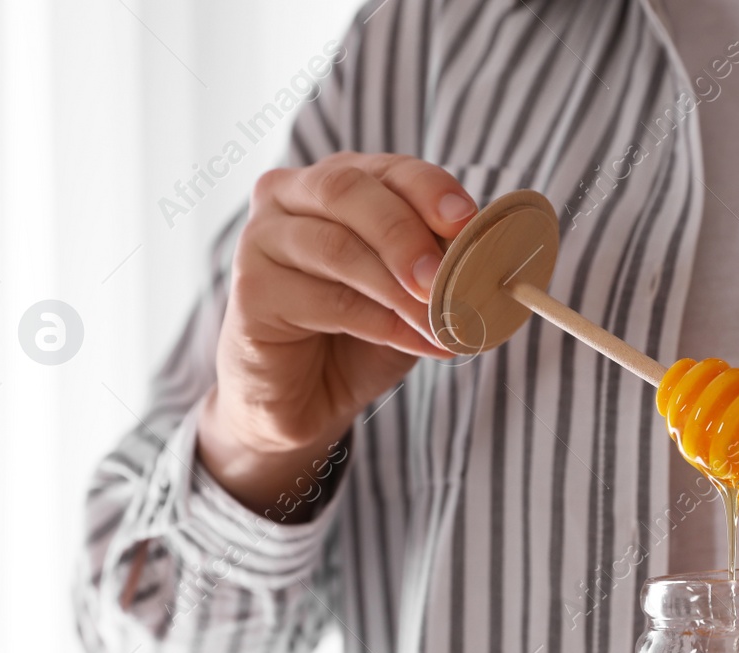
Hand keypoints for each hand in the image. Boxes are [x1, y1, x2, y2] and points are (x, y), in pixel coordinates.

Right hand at [199, 152, 477, 515]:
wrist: (305, 397)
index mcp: (339, 182)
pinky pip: (325, 299)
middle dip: (406, 234)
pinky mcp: (252, 291)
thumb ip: (437, 266)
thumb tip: (487, 258)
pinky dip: (382, 323)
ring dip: (398, 289)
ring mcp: (263, 240)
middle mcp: (291, 196)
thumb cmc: (359, 334)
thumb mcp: (410, 292)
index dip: (430, 190)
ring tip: (442, 322)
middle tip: (445, 278)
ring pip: (336, 247)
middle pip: (348, 191)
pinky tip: (419, 342)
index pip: (387, 168)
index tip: (466, 221)